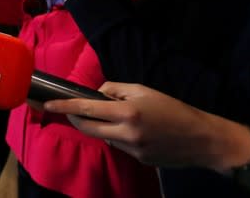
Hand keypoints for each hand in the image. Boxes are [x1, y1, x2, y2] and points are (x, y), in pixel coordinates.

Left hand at [43, 82, 249, 170]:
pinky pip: (118, 144)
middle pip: (87, 128)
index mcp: (127, 112)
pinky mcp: (138, 160)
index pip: (86, 109)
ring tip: (114, 116)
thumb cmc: (173, 109)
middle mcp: (126, 133)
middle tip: (66, 110)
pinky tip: (134, 129)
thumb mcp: (144, 90)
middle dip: (73, 119)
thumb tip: (96, 94)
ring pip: (103, 136)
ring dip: (99, 126)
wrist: (202, 139)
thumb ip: (116, 90)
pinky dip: (116, 135)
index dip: (64, 107)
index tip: (47, 104)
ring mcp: (131, 150)